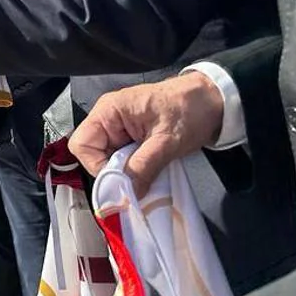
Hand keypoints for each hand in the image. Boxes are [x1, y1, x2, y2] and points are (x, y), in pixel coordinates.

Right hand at [67, 72, 223, 196]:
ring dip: (124, 175)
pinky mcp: (131, 140)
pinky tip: (147, 177)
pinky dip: (133, 173)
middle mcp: (108, 120)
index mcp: (108, 111)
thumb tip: (126, 194)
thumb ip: (144, 166)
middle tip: (135, 185)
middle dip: (112, 173)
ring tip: (145, 181)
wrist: (213, 101)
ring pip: (108, 161)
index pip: (82, 145)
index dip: (97, 167)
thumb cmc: (189, 110)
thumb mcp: (167, 140)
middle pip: (92, 155)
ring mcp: (119, 130)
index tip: (121, 183)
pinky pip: (122, 161)